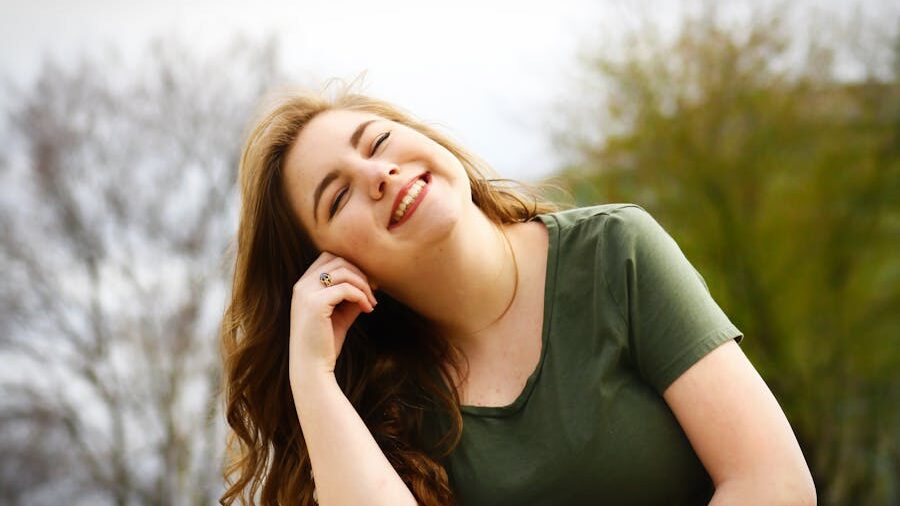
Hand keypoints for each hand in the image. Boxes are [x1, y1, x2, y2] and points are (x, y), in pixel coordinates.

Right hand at [288, 252, 377, 382]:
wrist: (312, 367)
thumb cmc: (325, 343)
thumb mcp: (341, 314)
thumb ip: (352, 296)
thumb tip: (371, 282)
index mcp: (303, 285)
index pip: (328, 258)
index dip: (351, 266)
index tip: (367, 284)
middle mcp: (301, 285)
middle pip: (337, 260)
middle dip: (360, 273)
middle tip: (374, 291)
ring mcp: (306, 293)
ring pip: (343, 271)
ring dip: (363, 285)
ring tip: (372, 303)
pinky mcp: (315, 304)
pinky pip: (346, 288)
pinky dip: (361, 296)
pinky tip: (368, 309)